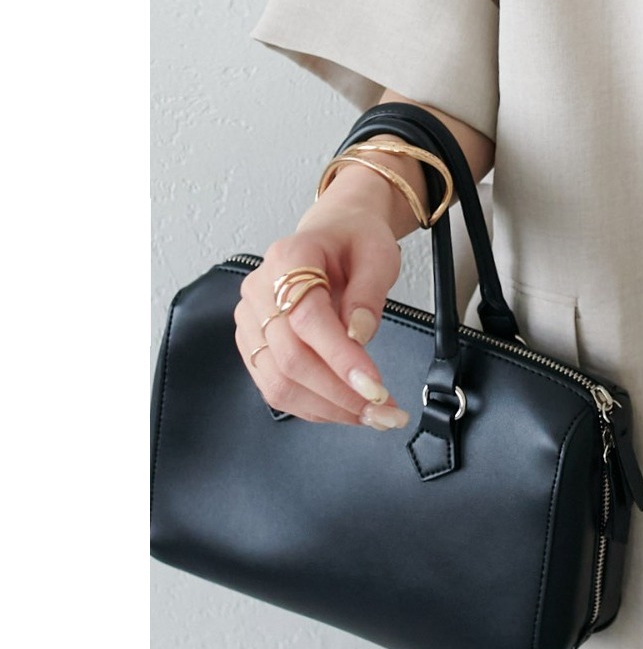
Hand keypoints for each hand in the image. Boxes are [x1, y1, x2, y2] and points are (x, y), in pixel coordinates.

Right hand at [234, 203, 408, 428]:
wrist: (335, 233)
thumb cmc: (356, 240)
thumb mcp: (379, 253)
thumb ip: (369, 293)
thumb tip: (359, 336)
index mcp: (288, 258)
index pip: (307, 319)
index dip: (340, 357)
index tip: (375, 386)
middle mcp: (259, 291)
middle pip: (290, 359)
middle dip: (341, 394)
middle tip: (386, 411)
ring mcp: (250, 320)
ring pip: (279, 383)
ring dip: (329, 408)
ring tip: (374, 415)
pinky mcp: (254, 345)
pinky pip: (276, 387)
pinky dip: (314, 405)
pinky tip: (346, 408)